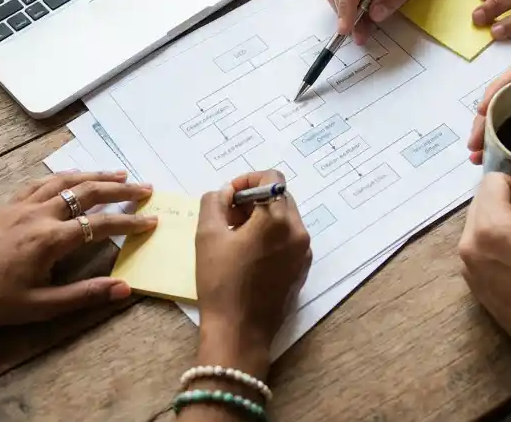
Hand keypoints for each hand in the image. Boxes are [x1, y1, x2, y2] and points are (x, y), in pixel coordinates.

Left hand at [0, 171, 155, 334]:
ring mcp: (22, 205)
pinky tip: (72, 179)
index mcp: (49, 240)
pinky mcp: (8, 205)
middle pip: (87, 191)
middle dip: (120, 188)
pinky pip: (42, 182)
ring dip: (95, 175)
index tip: (152, 221)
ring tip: (118, 173)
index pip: (100, 225)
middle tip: (145, 188)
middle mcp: (39, 214)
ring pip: (65, 180)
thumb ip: (84, 295)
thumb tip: (125, 289)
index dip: (129, 223)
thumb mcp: (40, 307)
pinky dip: (64, 177)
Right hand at [194, 170, 311, 376]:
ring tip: (234, 237)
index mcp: (278, 219)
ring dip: (261, 218)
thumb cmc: (220, 282)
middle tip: (227, 217)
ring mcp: (303, 252)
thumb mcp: (207, 235)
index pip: (271, 178)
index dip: (247, 180)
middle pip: (279, 197)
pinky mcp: (302, 269)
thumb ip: (214, 202)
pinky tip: (248, 255)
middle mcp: (298, 231)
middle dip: (253, 200)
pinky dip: (270, 237)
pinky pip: (288, 240)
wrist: (240, 332)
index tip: (227, 197)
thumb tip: (225, 192)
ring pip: (285, 219)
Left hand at [459, 167, 510, 338]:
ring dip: (502, 222)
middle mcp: (467, 243)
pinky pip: (478, 242)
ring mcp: (465, 263)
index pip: (492, 180)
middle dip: (508, 203)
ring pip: (479, 219)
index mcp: (488, 228)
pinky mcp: (470, 278)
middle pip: (481, 199)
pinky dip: (496, 241)